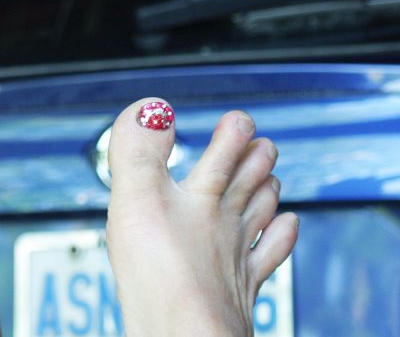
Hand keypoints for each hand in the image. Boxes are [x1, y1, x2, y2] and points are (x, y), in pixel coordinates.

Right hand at [105, 98, 298, 335]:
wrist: (186, 334)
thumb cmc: (161, 271)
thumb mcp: (135, 196)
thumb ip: (138, 149)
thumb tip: (151, 109)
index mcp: (202, 196)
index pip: (224, 153)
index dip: (232, 132)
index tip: (238, 119)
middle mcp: (225, 222)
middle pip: (247, 182)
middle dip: (255, 158)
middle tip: (264, 142)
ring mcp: (237, 255)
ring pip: (261, 214)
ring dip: (267, 191)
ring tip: (273, 175)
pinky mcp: (240, 288)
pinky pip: (269, 256)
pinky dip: (282, 238)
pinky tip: (288, 228)